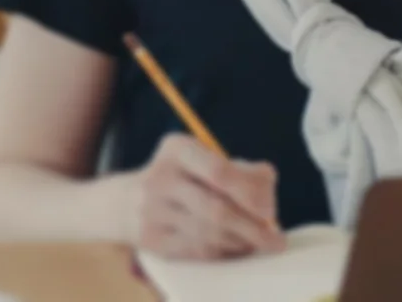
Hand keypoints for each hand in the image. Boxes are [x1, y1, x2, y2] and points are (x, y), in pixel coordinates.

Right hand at [123, 133, 284, 259]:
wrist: (126, 202)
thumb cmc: (182, 178)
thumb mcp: (203, 159)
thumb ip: (240, 170)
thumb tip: (268, 189)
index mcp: (177, 150)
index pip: (218, 171)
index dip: (249, 192)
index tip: (270, 210)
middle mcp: (161, 179)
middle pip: (216, 209)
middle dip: (252, 227)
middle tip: (276, 239)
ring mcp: (153, 212)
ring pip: (210, 234)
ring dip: (242, 242)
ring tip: (259, 243)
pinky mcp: (153, 241)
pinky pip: (198, 251)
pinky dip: (224, 252)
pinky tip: (236, 248)